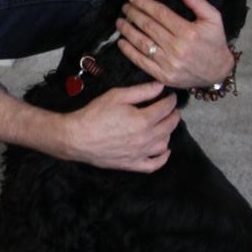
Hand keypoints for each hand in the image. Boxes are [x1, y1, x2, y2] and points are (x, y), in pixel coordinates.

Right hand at [63, 81, 179, 172]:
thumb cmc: (95, 114)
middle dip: (173, 115)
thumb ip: (142, 91)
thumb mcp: (117, 95)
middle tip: (171, 109)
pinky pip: (154, 165)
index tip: (171, 97)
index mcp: (143, 120)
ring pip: (164, 144)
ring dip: (167, 133)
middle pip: (169, 126)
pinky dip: (163, 158)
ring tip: (163, 126)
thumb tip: (160, 86)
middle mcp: (145, 138)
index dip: (171, 101)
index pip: (166, 108)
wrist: (77, 137)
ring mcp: (140, 153)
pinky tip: (164, 150)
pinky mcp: (132, 164)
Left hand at [115, 0, 233, 87]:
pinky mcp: (163, 76)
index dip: (144, 4)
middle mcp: (177, 48)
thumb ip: (198, 2)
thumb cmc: (214, 42)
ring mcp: (169, 63)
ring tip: (120, 22)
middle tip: (125, 7)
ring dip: (128, 31)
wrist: (218, 72)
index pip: (160, 13)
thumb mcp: (213, 18)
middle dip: (133, 15)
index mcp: (188, 32)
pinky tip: (121, 42)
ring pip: (142, 44)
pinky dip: (129, 52)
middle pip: (148, 27)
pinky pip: (142, 62)